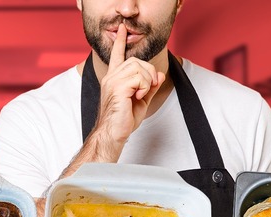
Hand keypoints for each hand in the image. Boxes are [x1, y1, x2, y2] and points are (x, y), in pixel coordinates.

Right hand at [94, 23, 164, 154]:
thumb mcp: (141, 101)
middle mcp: (111, 77)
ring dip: (147, 82)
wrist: (112, 134)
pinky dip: (145, 88)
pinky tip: (137, 98)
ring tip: (139, 95)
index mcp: (114, 79)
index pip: (117, 55)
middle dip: (148, 74)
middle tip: (144, 91)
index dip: (120, 41)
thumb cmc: (122, 120)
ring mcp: (113, 81)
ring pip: (140, 67)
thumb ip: (150, 86)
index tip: (122, 29)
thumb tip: (159, 75)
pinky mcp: (118, 87)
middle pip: (137, 61)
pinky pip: (140, 78)